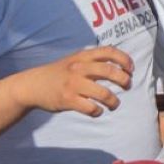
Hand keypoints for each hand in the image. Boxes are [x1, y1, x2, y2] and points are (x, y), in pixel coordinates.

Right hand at [14, 48, 134, 117]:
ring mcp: (73, 84)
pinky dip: (98, 111)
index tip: (131, 69)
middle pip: (110, 72)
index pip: (109, 52)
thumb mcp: (74, 60)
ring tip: (115, 104)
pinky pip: (91, 108)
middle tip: (128, 86)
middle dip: (125, 80)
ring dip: (114, 101)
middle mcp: (79, 68)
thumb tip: (120, 64)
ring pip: (104, 93)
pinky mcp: (68, 100)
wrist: (33, 85)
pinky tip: (97, 111)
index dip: (124, 59)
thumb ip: (93, 60)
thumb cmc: (59, 73)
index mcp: (82, 56)